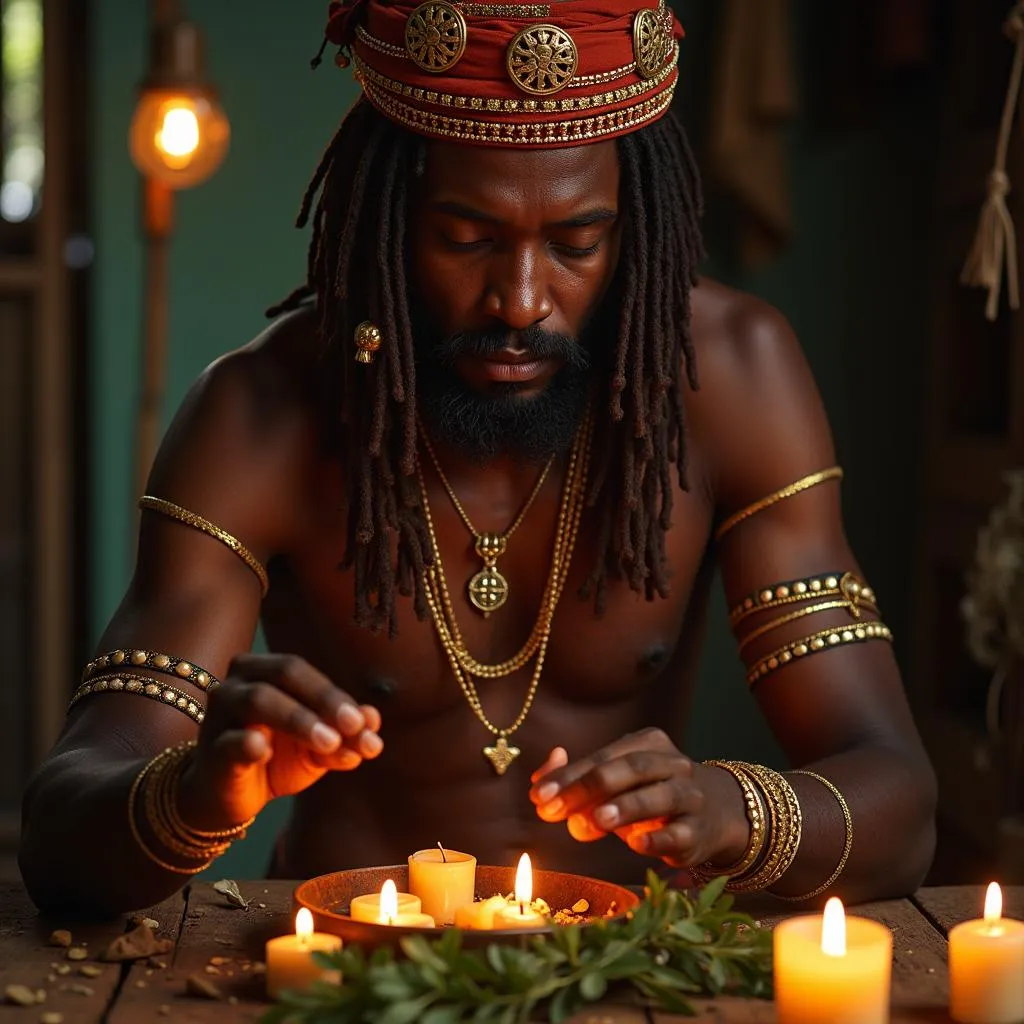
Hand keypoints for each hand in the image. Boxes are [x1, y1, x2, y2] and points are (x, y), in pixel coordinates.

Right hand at [178, 654, 382, 828]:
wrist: (230, 797)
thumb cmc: (276, 758)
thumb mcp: (317, 747)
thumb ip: (345, 732)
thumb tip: (374, 720)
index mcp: (264, 671)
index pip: (303, 671)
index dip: (335, 694)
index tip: (364, 723)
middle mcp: (238, 682)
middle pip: (284, 673)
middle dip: (323, 699)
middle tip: (352, 727)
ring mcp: (220, 715)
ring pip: (258, 700)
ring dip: (298, 718)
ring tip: (329, 742)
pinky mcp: (211, 751)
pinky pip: (230, 741)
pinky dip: (249, 743)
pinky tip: (266, 749)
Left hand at [529, 729, 748, 867]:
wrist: (714, 815)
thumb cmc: (649, 795)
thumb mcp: (615, 781)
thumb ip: (574, 778)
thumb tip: (539, 781)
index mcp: (648, 744)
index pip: (604, 756)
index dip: (570, 776)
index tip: (539, 797)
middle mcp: (673, 765)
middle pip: (632, 768)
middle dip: (591, 787)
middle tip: (557, 810)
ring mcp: (690, 798)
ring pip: (661, 796)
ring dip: (626, 807)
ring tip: (595, 820)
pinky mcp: (699, 833)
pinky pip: (680, 833)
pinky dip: (658, 838)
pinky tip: (637, 843)